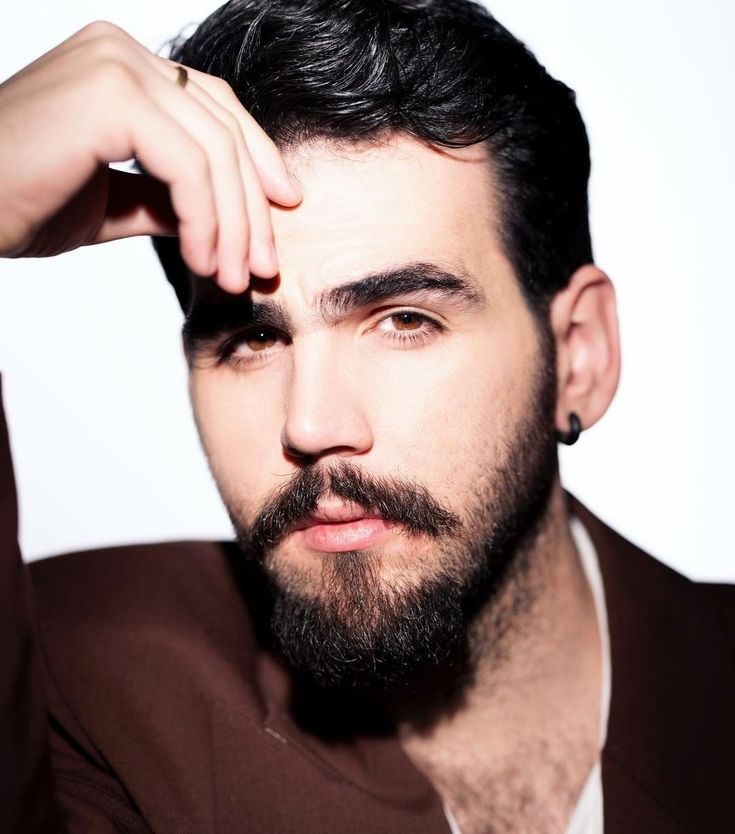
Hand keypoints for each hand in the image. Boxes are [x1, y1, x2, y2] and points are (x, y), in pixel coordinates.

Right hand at [0, 20, 300, 291]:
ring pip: (216, 152)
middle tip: (262, 267)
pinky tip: (205, 261)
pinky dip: (207, 220)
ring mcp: (115, 65)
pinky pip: (190, 166)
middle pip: (224, 130)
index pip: (215, 110)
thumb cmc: (19, 202)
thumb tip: (222, 221)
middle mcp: (121, 51)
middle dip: (253, 207)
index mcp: (123, 67)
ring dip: (233, 225)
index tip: (283, 212)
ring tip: (233, 277)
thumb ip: (170, 199)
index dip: (258, 161)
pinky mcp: (109, 95)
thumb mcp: (115, 202)